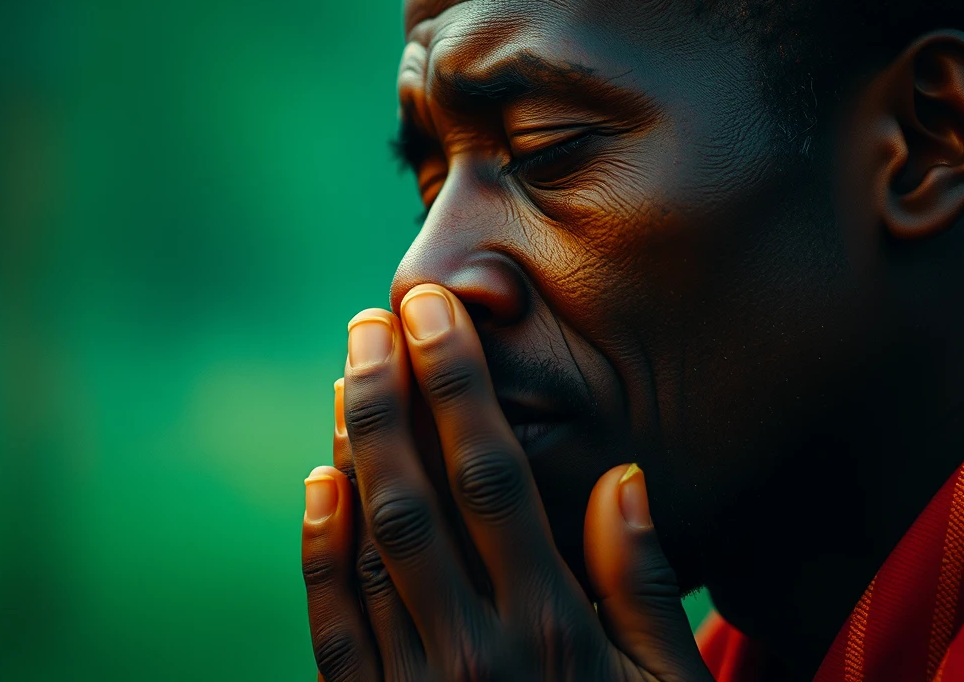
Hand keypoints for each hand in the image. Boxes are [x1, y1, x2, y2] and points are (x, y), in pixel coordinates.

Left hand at [300, 284, 713, 680]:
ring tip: (349, 376)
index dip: (459, 387)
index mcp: (554, 631)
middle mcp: (474, 650)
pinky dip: (319, 550)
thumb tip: (619, 477)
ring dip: (353, 452)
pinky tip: (319, 486)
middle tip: (375, 319)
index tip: (438, 314)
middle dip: (392, 396)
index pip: (492, 477)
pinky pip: (334, 625)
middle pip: (416, 494)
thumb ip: (644, 588)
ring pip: (369, 544)